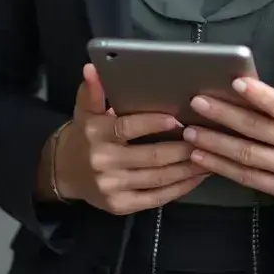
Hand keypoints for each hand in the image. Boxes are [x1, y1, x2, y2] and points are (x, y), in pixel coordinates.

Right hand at [52, 63, 208, 214]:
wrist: (64, 172)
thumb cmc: (84, 136)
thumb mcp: (85, 110)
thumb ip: (93, 90)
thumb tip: (92, 67)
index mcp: (97, 135)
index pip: (129, 128)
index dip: (155, 124)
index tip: (179, 120)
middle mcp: (105, 163)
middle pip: (151, 156)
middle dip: (182, 148)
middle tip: (207, 138)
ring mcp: (113, 188)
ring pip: (159, 179)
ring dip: (187, 169)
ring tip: (210, 156)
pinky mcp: (121, 206)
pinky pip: (156, 198)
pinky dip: (180, 188)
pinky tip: (196, 177)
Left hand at [182, 78, 273, 207]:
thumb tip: (244, 93)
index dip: (258, 95)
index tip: (234, 82)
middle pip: (258, 132)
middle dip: (223, 117)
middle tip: (197, 105)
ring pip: (249, 158)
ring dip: (215, 146)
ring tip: (191, 135)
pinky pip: (251, 180)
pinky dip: (225, 169)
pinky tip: (205, 159)